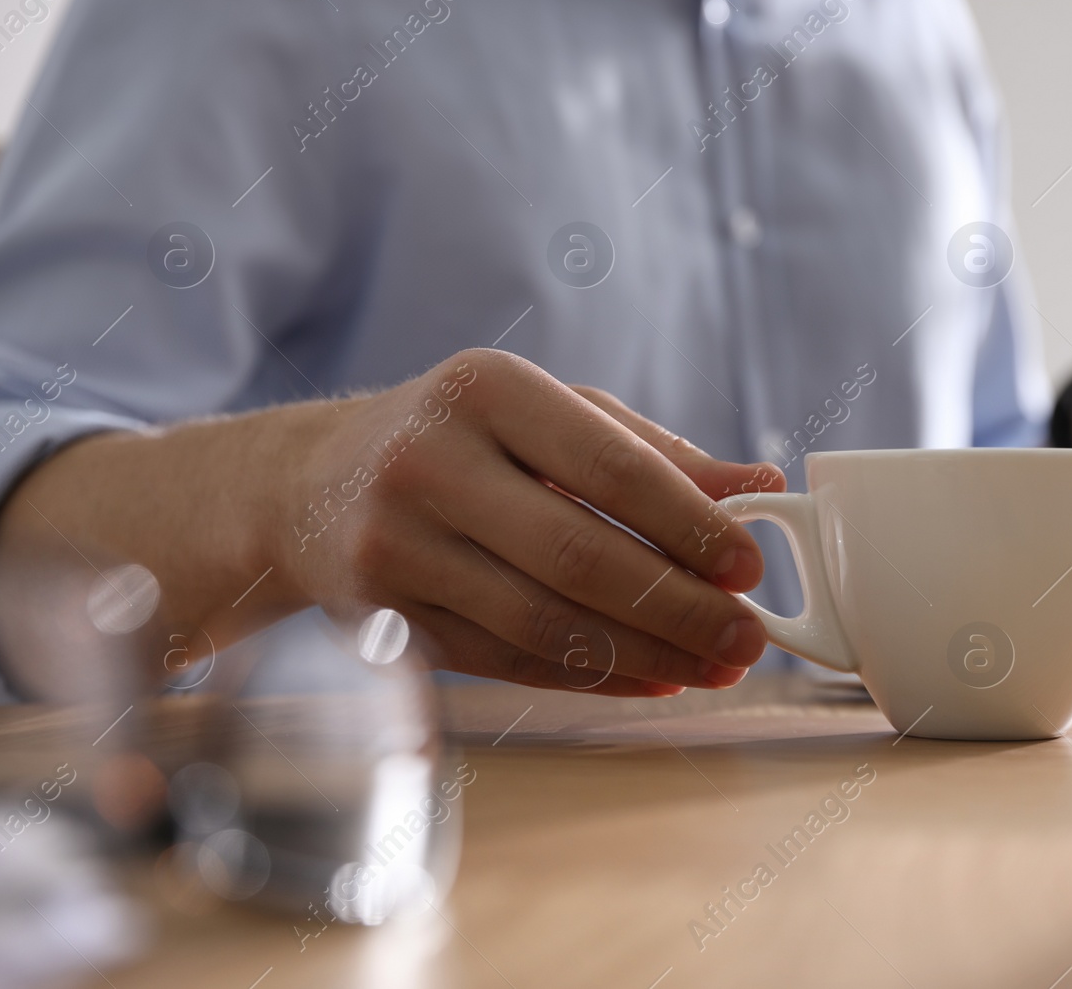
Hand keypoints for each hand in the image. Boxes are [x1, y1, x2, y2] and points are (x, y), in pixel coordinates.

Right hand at [0, 350, 784, 698]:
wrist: (309, 486)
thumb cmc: (461, 438)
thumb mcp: (550, 413)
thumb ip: (654, 452)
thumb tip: (762, 487)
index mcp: (486, 390)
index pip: (610, 467)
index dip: (691, 525)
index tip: (749, 567)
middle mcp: (429, 462)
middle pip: (579, 556)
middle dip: (678, 609)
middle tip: (748, 639)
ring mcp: (393, 545)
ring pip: (543, 623)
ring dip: (643, 657)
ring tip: (711, 668)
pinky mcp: (380, 618)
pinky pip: (505, 660)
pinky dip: (587, 678)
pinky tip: (648, 680)